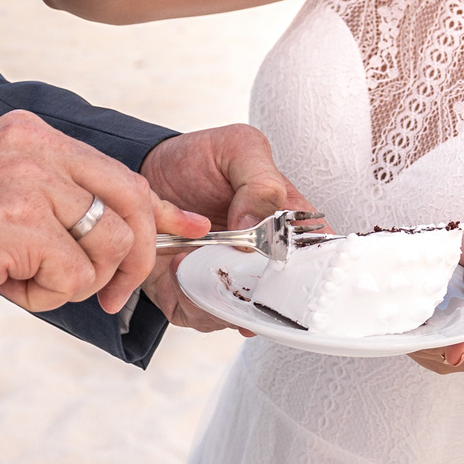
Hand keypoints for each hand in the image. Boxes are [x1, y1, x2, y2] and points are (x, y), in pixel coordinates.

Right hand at [0, 110, 209, 322]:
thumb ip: (47, 197)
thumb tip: (110, 230)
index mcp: (27, 133)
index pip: (116, 168)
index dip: (158, 207)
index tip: (187, 228)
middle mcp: (32, 147)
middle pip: (130, 202)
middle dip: (133, 258)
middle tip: (110, 295)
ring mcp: (27, 183)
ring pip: (106, 244)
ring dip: (74, 282)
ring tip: (22, 281)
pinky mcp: (19, 226)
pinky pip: (73, 276)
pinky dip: (45, 297)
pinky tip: (2, 285)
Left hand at [138, 124, 315, 332]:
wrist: (146, 172)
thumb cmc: (198, 160)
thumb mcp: (239, 148)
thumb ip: (261, 182)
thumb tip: (258, 228)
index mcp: (286, 226)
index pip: (318, 259)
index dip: (315, 270)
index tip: (290, 263)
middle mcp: (262, 262)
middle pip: (282, 297)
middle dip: (262, 290)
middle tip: (236, 260)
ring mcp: (230, 282)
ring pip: (242, 313)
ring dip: (220, 291)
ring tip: (195, 254)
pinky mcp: (195, 298)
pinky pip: (201, 315)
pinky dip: (190, 296)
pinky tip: (179, 265)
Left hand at [410, 230, 463, 374]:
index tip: (452, 350)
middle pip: (463, 347)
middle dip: (434, 336)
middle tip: (403, 317)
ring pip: (444, 356)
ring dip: (422, 339)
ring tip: (406, 313)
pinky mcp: (457, 359)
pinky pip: (433, 358)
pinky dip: (418, 343)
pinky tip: (410, 322)